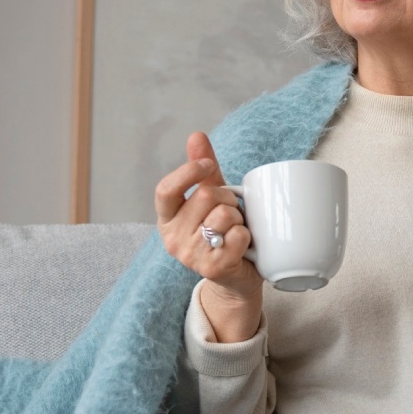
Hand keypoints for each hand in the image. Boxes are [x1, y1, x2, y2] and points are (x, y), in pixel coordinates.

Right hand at [155, 133, 263, 337]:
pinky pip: (237, 236)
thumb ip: (203, 171)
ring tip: (236, 230)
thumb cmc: (223, 233)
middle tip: (233, 212)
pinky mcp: (212, 268)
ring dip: (239, 218)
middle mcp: (172, 238)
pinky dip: (247, 236)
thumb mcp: (212, 199)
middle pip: (206, 197)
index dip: (188, 172)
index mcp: (167, 218)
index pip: (165, 189)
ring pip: (224, 215)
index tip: (208, 165)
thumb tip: (196, 135)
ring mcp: (190, 256)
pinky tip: (243, 246)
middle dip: (228, 199)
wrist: (236, 278)